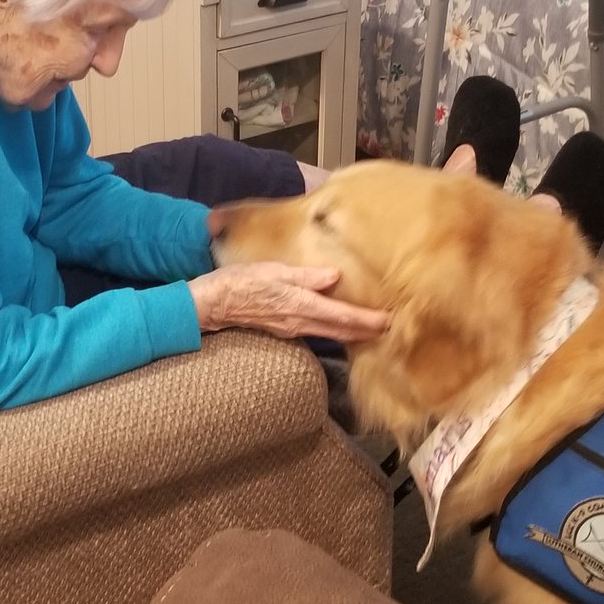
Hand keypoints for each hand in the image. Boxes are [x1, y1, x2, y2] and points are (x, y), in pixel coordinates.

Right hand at [187, 262, 388, 342]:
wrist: (213, 302)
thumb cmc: (241, 281)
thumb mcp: (273, 271)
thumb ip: (305, 275)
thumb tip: (335, 277)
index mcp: (300, 306)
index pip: (342, 317)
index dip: (367, 321)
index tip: (389, 321)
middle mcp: (300, 322)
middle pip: (341, 331)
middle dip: (366, 331)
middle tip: (391, 328)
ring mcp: (292, 329)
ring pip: (330, 333)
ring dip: (352, 331)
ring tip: (372, 327)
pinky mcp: (284, 328)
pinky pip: (317, 331)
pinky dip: (334, 329)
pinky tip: (339, 324)